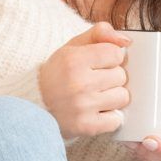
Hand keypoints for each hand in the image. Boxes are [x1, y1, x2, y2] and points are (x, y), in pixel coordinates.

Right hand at [38, 21, 131, 138]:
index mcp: (74, 60)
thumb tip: (126, 41)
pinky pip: (116, 120)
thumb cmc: (58, 74)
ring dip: (112, 97)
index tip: (98, 64)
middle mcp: (78, 83)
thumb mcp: (72, 47)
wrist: (34, 106)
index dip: (110, 58)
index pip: (116, 53)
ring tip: (95, 96)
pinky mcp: (85, 126)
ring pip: (122, 97)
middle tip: (94, 81)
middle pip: (121, 76)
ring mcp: (82, 106)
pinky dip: (109, 117)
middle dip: (111, 77)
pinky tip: (95, 112)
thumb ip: (99, 33)